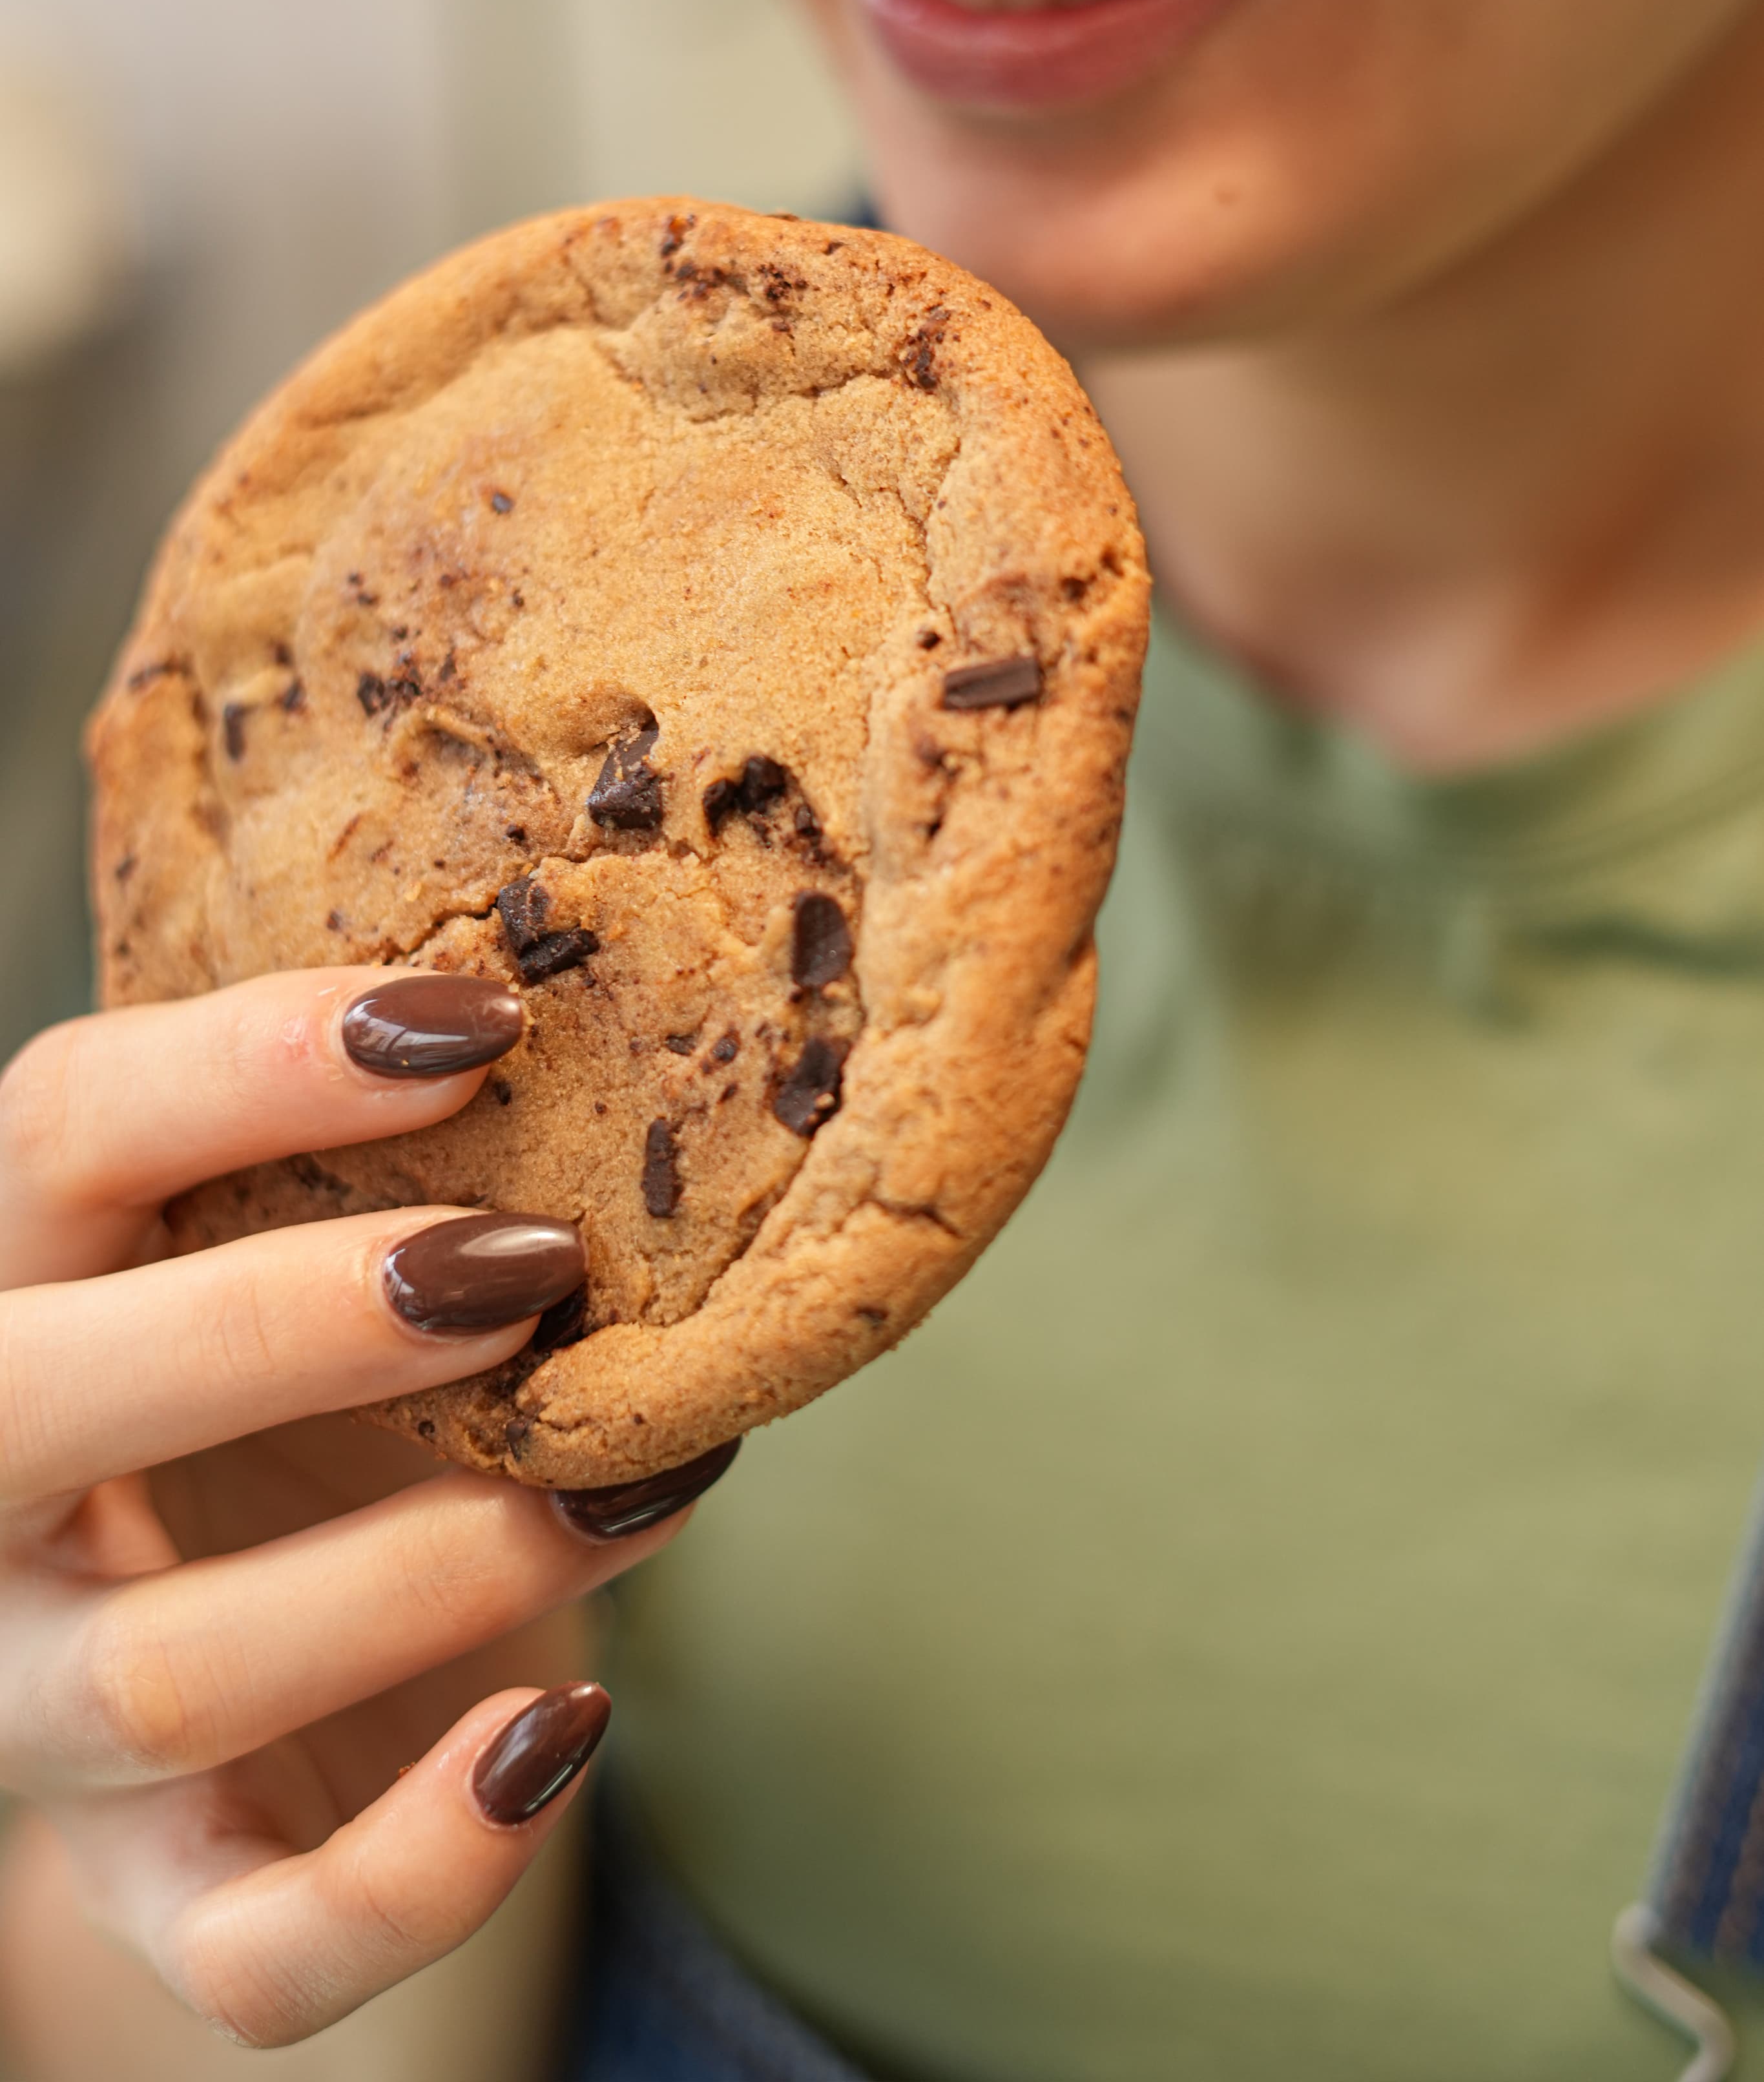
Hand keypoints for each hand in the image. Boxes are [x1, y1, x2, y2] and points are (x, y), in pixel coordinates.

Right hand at [0, 968, 698, 2048]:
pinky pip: (249, 1941)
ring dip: (425, 1572)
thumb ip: (393, 1160)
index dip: (246, 1061)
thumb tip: (659, 1050)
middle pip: (31, 1402)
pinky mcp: (158, 1887)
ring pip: (168, 1675)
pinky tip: (562, 1738)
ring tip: (634, 1484)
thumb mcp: (308, 1243)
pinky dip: (414, 1867)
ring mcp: (46, 1713)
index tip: (485, 1020)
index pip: (61, 1130)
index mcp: (17, 1281)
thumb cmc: (309, 1378)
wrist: (269, 1630)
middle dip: (277, 1324)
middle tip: (522, 1265)